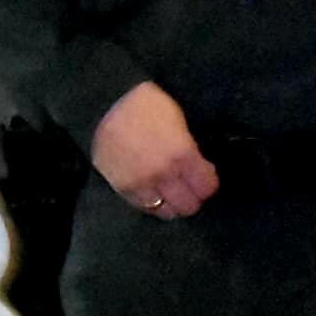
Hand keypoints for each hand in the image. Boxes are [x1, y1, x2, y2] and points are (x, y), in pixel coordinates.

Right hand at [91, 80, 219, 219]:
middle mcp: (163, 174)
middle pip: (188, 206)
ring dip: (172, 203)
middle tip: (188, 187)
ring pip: (166, 212)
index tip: (205, 177)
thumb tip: (201, 170)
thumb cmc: (148, 105)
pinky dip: (152, 203)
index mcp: (182, 154)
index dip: (208, 182)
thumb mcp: (180, 123)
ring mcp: (141, 184)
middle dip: (193, 197)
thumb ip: (191, 150)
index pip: (207, 187)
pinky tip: (153, 192)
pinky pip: (144, 207)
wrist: (107, 103)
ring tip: (170, 191)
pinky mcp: (122, 188)